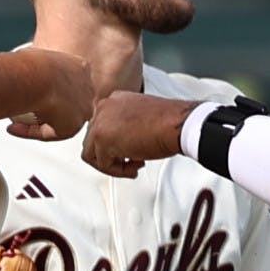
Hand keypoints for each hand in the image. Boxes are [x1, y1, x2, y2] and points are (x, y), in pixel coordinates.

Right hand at [7, 48, 93, 140]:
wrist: (37, 77)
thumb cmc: (32, 63)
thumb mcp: (35, 54)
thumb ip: (35, 63)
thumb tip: (21, 63)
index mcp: (81, 68)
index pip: (70, 83)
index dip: (52, 90)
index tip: (34, 92)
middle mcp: (87, 89)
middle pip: (69, 103)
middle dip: (51, 109)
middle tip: (27, 110)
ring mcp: (83, 109)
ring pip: (60, 120)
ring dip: (40, 123)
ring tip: (17, 122)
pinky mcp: (73, 126)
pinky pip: (49, 133)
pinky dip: (31, 132)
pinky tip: (14, 128)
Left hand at [82, 91, 198, 177]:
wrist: (177, 124)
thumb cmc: (168, 122)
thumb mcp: (141, 117)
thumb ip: (124, 126)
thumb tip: (119, 145)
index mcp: (114, 99)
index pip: (101, 125)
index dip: (113, 143)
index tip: (125, 150)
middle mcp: (104, 107)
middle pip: (93, 140)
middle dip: (111, 155)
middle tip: (130, 160)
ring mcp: (100, 122)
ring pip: (92, 154)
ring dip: (112, 165)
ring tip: (132, 165)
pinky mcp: (102, 138)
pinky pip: (102, 164)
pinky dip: (118, 171)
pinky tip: (135, 166)